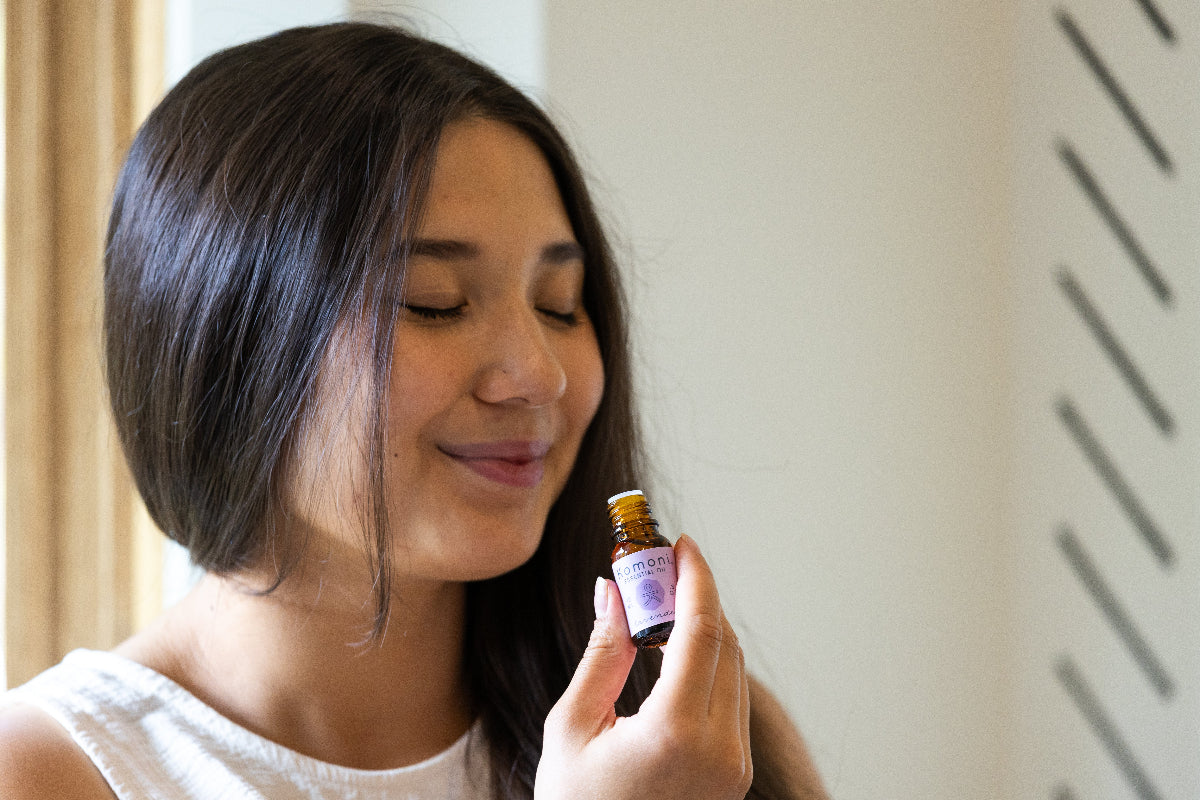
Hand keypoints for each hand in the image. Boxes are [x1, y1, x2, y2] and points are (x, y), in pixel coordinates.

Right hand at [536, 535, 752, 799]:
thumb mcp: (572, 728)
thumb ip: (602, 653)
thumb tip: (613, 590)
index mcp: (676, 735)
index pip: (703, 631)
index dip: (696, 579)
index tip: (681, 545)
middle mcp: (720, 750)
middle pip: (725, 644)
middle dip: (697, 597)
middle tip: (659, 569)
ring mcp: (734, 766)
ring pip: (732, 670)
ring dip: (703, 629)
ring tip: (659, 607)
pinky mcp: (734, 775)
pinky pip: (729, 700)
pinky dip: (707, 665)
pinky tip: (670, 653)